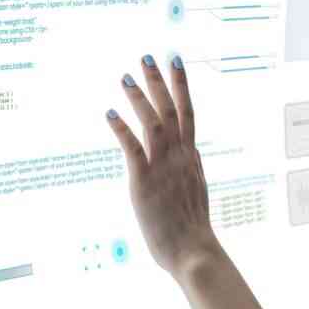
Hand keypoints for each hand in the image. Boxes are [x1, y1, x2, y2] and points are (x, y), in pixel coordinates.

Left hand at [105, 54, 218, 279]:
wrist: (193, 252)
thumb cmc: (193, 228)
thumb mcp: (198, 191)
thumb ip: (194, 169)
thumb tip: (195, 154)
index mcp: (191, 157)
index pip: (188, 111)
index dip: (181, 85)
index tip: (176, 62)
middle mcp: (180, 156)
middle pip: (172, 109)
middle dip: (160, 81)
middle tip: (148, 56)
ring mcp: (163, 167)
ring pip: (154, 122)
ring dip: (140, 98)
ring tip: (126, 77)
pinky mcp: (144, 182)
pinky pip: (133, 149)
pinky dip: (121, 128)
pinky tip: (109, 112)